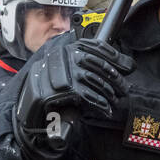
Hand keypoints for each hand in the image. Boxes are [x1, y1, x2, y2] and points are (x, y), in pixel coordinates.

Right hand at [14, 37, 131, 158]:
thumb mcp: (74, 78)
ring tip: (114, 101)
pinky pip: (84, 93)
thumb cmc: (54, 96)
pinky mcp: (55, 88)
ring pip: (91, 78)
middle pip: (96, 62)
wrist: (30, 113)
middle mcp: (60, 56)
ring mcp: (56, 71)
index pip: (95, 46)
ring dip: (107, 92)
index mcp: (65, 50)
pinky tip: (104, 108)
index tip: (129, 66)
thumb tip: (127, 65)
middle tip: (125, 89)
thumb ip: (94, 69)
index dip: (115, 56)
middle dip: (115, 77)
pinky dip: (98, 102)